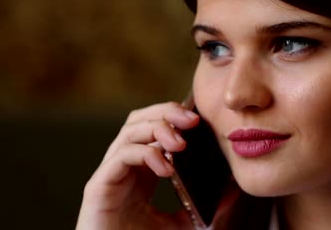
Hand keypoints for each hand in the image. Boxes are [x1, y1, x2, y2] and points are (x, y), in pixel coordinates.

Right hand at [76, 102, 199, 229]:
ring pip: (129, 131)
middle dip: (166, 113)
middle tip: (192, 120)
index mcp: (141, 168)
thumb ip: (202, 207)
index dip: (173, 115)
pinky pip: (121, 157)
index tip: (200, 119)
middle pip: (139, 120)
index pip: (153, 126)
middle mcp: (124, 164)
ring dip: (158, 130)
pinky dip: (146, 154)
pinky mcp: (98, 185)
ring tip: (181, 144)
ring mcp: (110, 172)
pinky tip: (166, 169)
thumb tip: (232, 189)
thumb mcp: (181, 224)